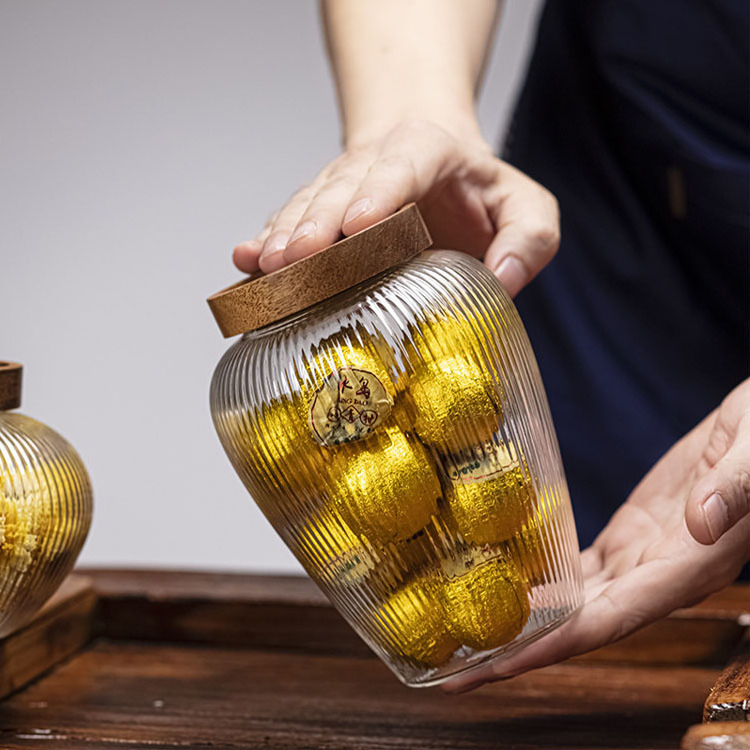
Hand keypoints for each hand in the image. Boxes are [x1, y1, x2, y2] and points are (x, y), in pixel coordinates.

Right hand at [233, 120, 559, 297]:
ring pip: (309, 202)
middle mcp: (377, 163)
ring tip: (266, 266)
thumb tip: (503, 281)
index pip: (405, 165)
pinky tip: (245, 262)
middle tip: (298, 259)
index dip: (381, 192)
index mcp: (431, 153)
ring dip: (286, 234)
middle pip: (342, 186)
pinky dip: (267, 241)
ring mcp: (343, 184)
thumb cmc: (480, 193)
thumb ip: (529, 239)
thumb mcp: (526, 208)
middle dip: (318, 222)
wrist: (437, 166)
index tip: (360, 225)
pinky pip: (290, 220)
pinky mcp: (321, 208)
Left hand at [444, 378, 749, 692]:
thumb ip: (734, 488)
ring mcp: (643, 557)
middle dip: (520, 651)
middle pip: (581, 626)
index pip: (612, 620)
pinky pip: (581, 568)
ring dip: (526, 623)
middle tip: (456, 668)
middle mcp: (661, 576)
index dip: (556, 645)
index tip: (500, 664)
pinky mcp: (632, 534)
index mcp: (690, 567)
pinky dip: (545, 583)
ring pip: (577, 602)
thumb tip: (702, 523)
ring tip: (468, 633)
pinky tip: (508, 583)